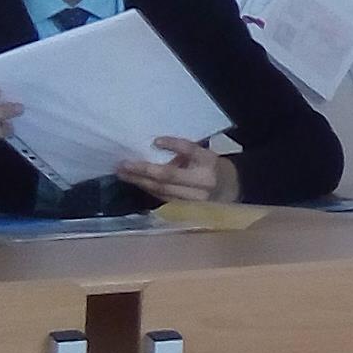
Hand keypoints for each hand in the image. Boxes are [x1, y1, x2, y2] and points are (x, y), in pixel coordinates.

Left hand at [117, 137, 241, 204]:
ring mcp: (195, 199)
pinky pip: (163, 198)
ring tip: (124, 173)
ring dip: (140, 181)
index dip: (174, 145)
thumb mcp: (202, 155)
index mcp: (209, 161)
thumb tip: (152, 148)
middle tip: (124, 164)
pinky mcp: (187, 211)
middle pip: (169, 176)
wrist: (229, 190)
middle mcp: (203, 181)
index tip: (156, 141)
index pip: (191, 150)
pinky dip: (148, 189)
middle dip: (144, 170)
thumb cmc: (209, 167)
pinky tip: (136, 182)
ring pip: (162, 190)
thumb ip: (184, 154)